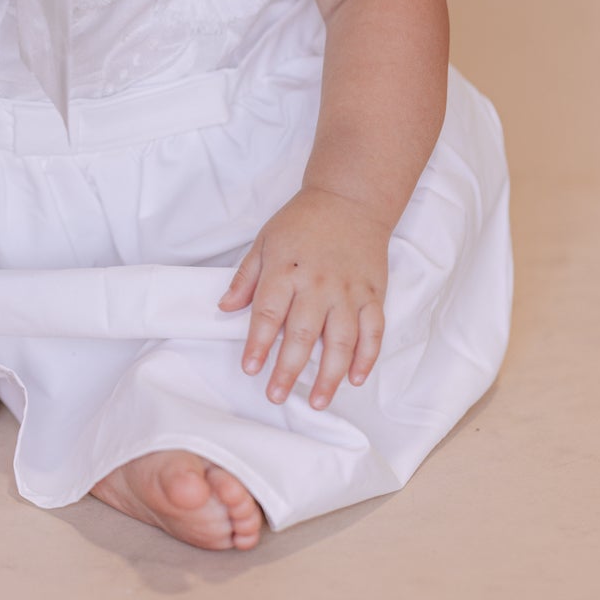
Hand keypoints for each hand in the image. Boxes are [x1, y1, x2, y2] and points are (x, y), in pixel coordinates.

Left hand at [217, 185, 388, 409]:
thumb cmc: (303, 221)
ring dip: (329, 375)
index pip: (269, 313)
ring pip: (340, 341)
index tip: (250, 368)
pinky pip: (373, 331)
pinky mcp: (373, 294)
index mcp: (286, 269)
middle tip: (276, 395)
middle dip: (288, 369)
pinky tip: (355, 378)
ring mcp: (348, 291)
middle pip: (302, 334)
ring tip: (317, 400)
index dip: (258, 344)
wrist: (350, 199)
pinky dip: (367, 357)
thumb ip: (246, 277)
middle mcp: (318, 283)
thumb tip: (225, 308)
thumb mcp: (265, 240)